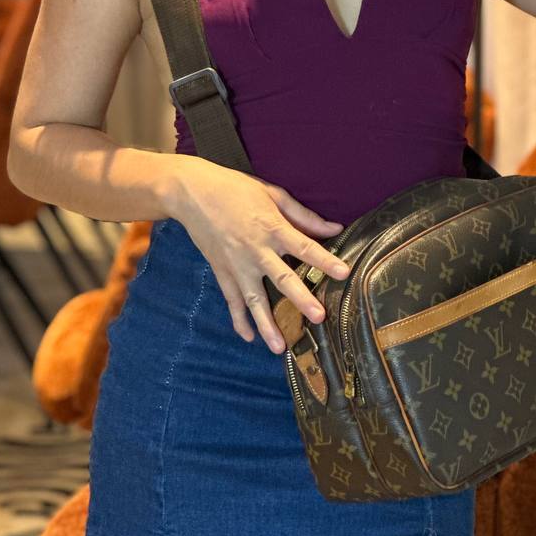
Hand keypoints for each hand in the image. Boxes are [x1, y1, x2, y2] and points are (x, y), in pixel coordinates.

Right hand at [172, 157, 350, 352]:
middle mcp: (255, 250)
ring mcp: (237, 264)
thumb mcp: (273, 194)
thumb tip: (334, 228)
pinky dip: (239, 320)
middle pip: (282, 278)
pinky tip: (249, 337)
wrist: (192, 192)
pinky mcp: (222, 271)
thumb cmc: (235, 188)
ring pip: (254, 299)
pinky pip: (232, 300)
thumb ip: (303, 216)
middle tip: (318, 317)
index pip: (304, 247)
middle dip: (301, 298)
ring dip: (267, 323)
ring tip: (280, 347)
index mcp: (271, 227)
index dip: (324, 260)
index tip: (343, 273)